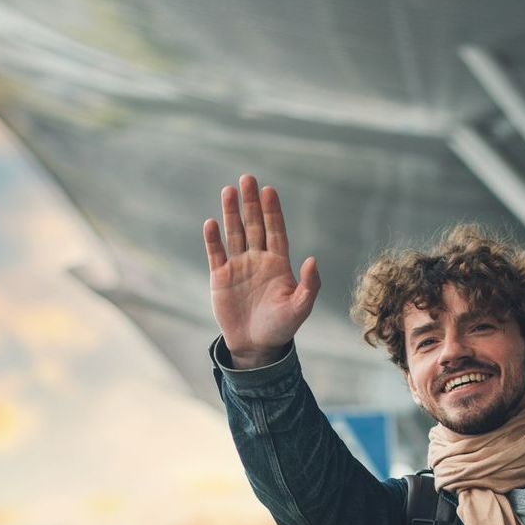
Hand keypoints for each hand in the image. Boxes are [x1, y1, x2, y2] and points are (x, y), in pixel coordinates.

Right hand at [204, 174, 321, 367]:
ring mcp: (238, 267)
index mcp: (278, 264)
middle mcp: (258, 260)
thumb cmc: (281, 328)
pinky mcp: (220, 277)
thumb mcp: (300, 309)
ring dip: (231, 213)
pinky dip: (213, 239)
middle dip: (251, 203)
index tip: (269, 190)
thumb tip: (313, 259)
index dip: (273, 211)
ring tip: (229, 191)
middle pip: (254, 225)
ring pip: (234, 233)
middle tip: (247, 178)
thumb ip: (309, 285)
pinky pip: (216, 253)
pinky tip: (211, 223)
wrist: (255, 346)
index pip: (275, 231)